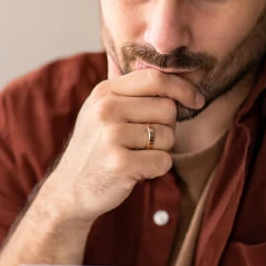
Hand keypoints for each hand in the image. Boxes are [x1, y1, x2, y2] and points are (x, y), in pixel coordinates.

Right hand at [40, 69, 203, 223]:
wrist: (70, 189)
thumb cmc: (95, 149)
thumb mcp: (101, 111)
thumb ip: (129, 91)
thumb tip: (173, 76)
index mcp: (104, 92)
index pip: (154, 78)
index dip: (182, 87)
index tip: (196, 100)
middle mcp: (106, 110)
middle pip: (167, 108)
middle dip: (166, 127)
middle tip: (145, 142)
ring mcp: (111, 136)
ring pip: (168, 136)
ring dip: (160, 150)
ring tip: (136, 156)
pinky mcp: (120, 163)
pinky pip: (163, 161)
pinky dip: (156, 169)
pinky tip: (136, 171)